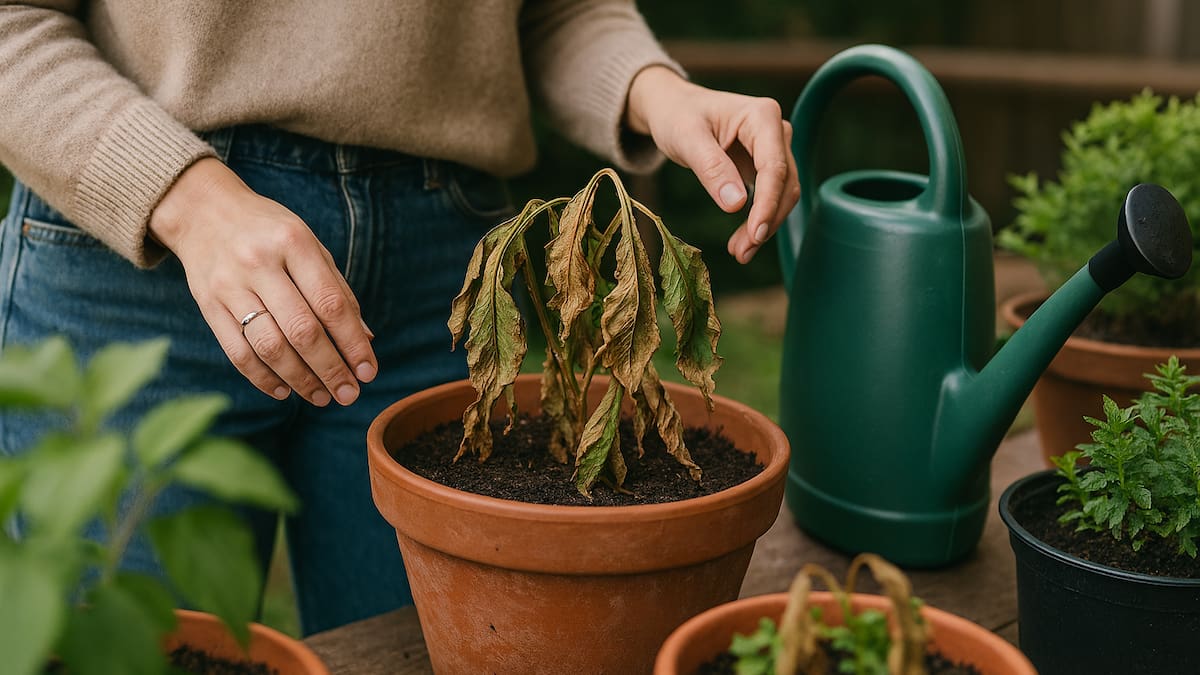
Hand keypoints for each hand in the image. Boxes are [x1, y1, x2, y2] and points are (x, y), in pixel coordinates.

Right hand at [149, 158, 375, 405]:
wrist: (203, 211)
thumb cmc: (269, 231)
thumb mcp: (309, 244)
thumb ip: (336, 288)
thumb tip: (364, 338)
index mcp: (294, 242)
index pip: (331, 303)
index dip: (352, 343)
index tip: (368, 371)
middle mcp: (259, 263)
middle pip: (301, 330)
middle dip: (330, 369)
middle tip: (348, 394)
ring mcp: (229, 285)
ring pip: (269, 346)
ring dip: (300, 379)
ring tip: (321, 397)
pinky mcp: (207, 304)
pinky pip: (237, 351)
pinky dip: (262, 378)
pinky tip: (283, 391)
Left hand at [626, 66, 800, 262]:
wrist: (674, 108)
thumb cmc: (678, 116)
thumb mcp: (686, 138)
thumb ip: (711, 168)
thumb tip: (736, 204)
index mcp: (762, 116)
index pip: (774, 167)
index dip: (767, 204)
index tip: (755, 234)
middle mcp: (776, 130)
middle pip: (784, 184)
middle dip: (766, 221)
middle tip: (742, 252)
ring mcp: (774, 148)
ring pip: (782, 194)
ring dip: (764, 226)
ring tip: (739, 252)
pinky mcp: (765, 165)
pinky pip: (769, 196)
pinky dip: (758, 219)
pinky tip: (742, 241)